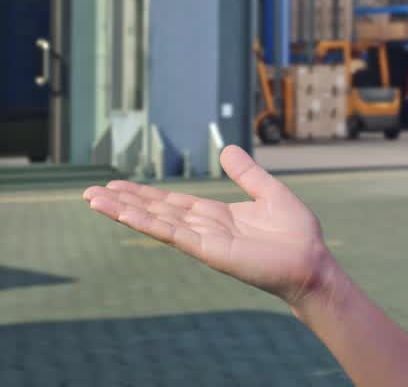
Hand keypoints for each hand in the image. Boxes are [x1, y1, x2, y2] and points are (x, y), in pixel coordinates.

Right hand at [83, 145, 333, 307]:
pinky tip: (125, 214)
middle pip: (157, 211)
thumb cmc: (297, 234)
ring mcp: (204, 241)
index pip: (173, 203)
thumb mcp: (270, 193)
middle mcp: (205, 228)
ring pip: (157, 222)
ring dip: (125, 212)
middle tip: (90, 193)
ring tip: (94, 201)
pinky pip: (173, 234)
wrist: (312, 262)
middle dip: (124, 202)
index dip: (145, 194)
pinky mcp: (210, 251)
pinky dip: (148, 223)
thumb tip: (226, 149)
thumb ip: (247, 174)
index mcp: (217, 216)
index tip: (117, 185)